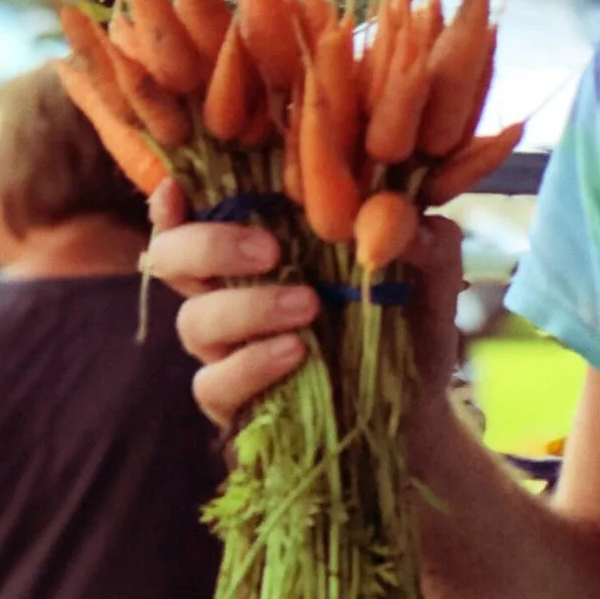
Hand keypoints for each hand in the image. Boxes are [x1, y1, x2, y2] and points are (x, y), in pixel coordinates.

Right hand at [143, 180, 466, 441]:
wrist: (419, 410)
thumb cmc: (409, 328)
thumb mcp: (429, 281)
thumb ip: (425, 243)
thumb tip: (406, 220)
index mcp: (257, 249)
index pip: (192, 215)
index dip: (171, 200)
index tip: (178, 188)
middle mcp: (228, 293)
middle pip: (170, 258)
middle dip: (208, 246)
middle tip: (269, 251)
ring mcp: (227, 350)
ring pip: (194, 320)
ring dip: (247, 307)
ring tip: (308, 306)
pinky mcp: (235, 402)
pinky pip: (214, 383)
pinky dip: (251, 365)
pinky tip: (296, 352)